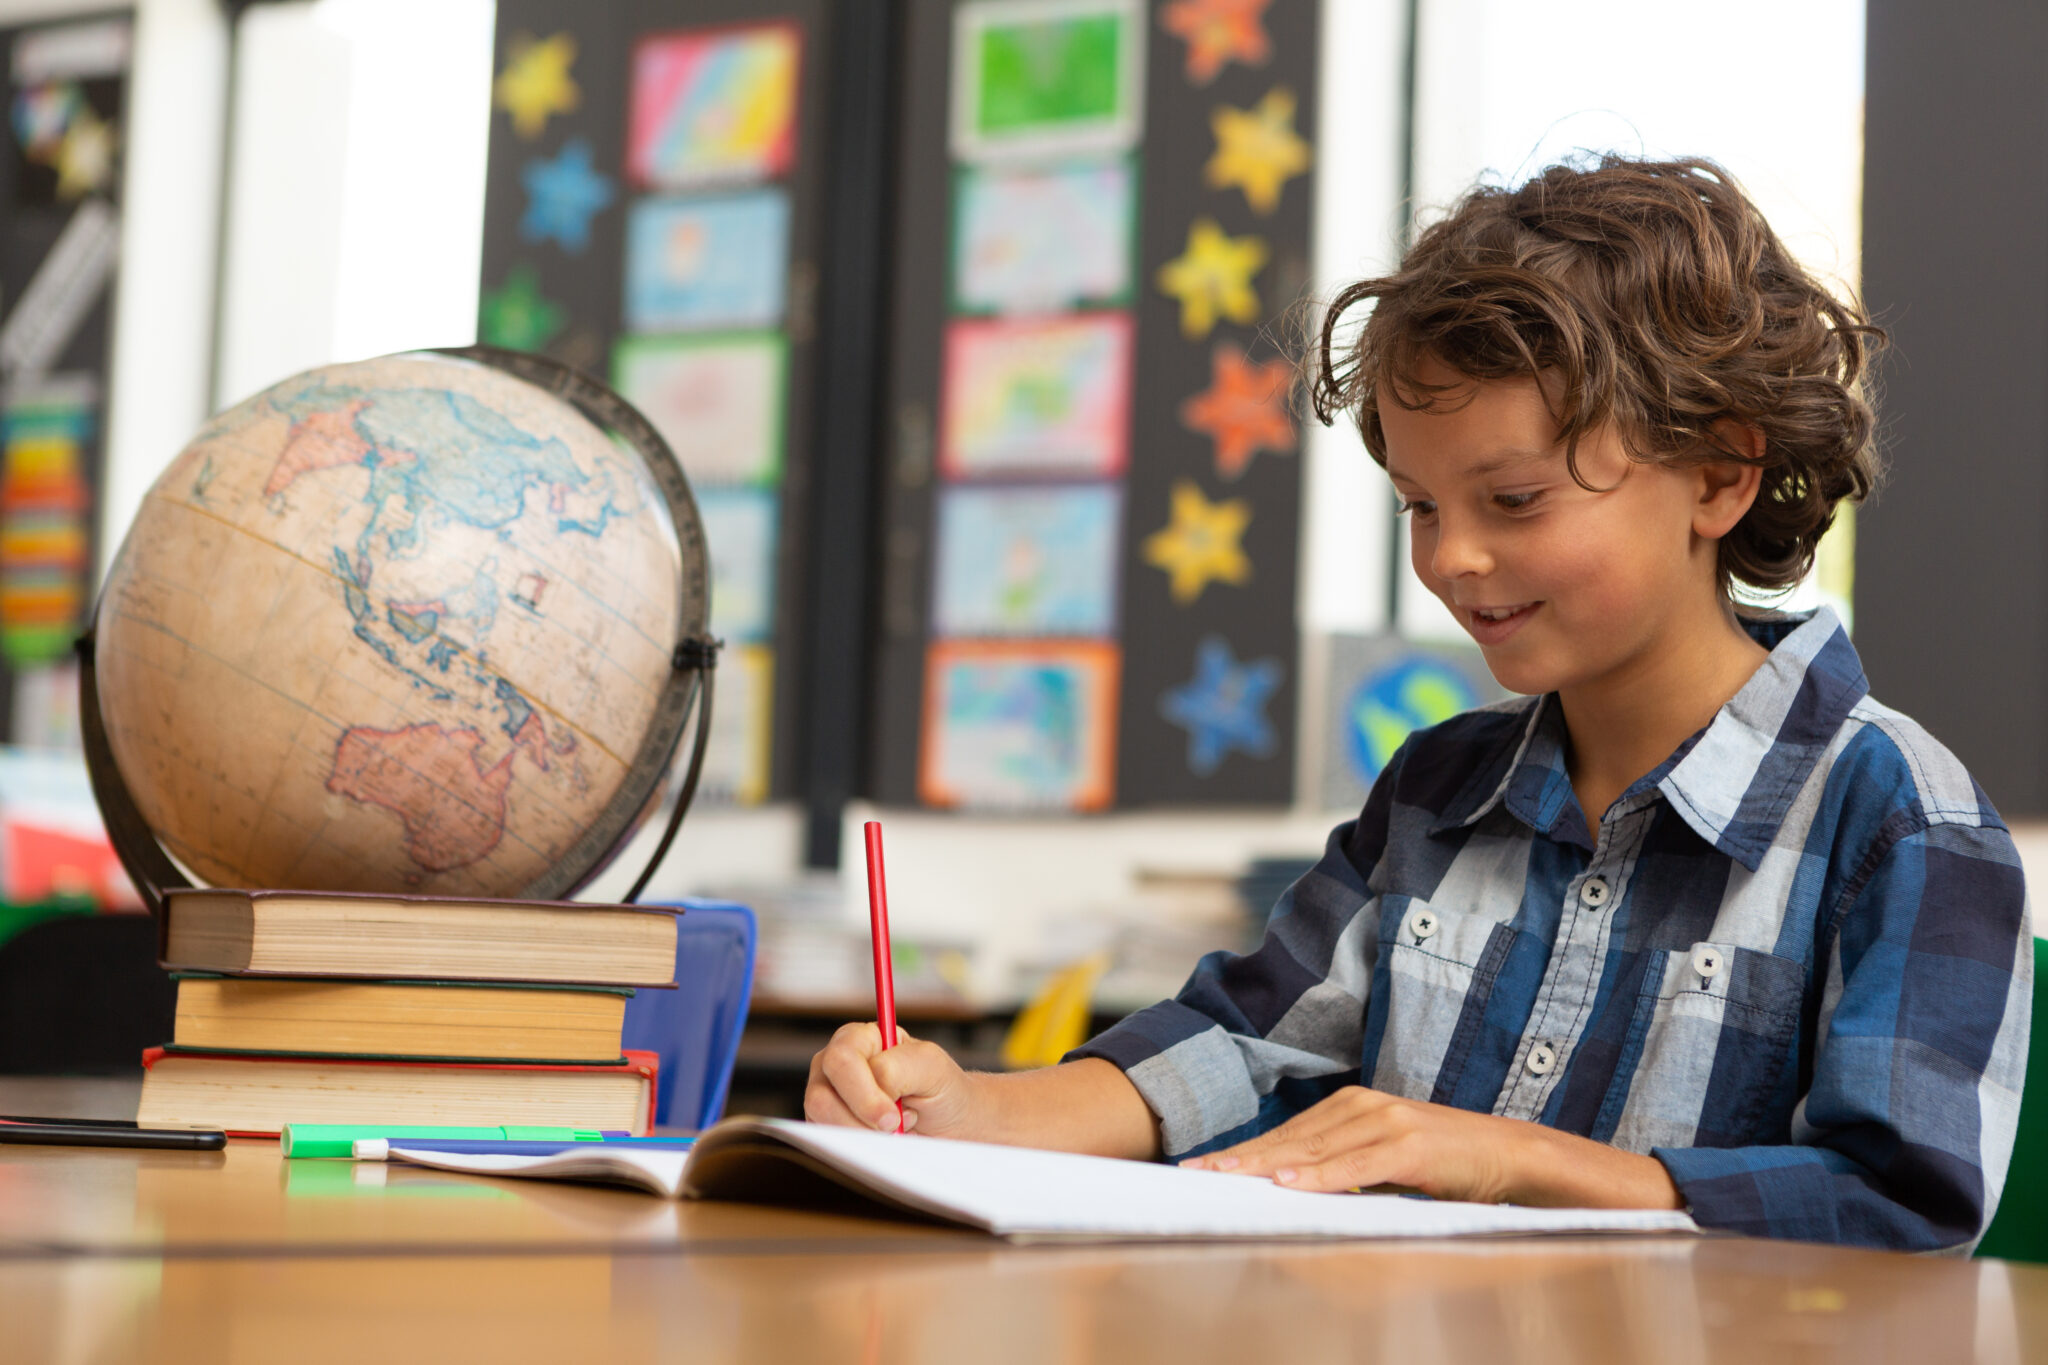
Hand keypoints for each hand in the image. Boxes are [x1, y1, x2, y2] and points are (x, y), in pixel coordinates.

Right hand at [804, 1022, 980, 1136]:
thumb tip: (873, 1083)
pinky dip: (859, 1148)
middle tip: (894, 1128)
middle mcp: (837, 1066)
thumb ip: (897, 1066)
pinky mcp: (828, 1127)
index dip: (864, 1094)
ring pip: (822, 1122)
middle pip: (821, 1095)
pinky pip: (829, 1143)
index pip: (842, 1059)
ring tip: (895, 1129)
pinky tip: (884, 1140)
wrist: (952, 1125)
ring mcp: (828, 1098)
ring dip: (862, 1134)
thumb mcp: (932, 1067)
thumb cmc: (942, 1090)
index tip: (893, 1118)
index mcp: (860, 1039)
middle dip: (860, 1120)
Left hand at [1178, 1087, 1526, 1201]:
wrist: (1509, 1153)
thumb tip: (1296, 1189)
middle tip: (1197, 1171)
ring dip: (1267, 1164)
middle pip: (1290, 1138)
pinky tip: (1287, 1183)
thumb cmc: (1445, 1163)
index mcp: (1353, 1106)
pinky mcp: (1408, 1145)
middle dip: (1241, 1157)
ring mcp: (1385, 1121)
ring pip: (1314, 1148)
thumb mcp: (1385, 1164)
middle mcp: (1363, 1106)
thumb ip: (1345, 1169)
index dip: (1245, 1150)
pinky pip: (1354, 1164)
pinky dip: (1319, 1175)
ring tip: (1227, 1176)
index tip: (1204, 1164)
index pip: (1288, 1133)